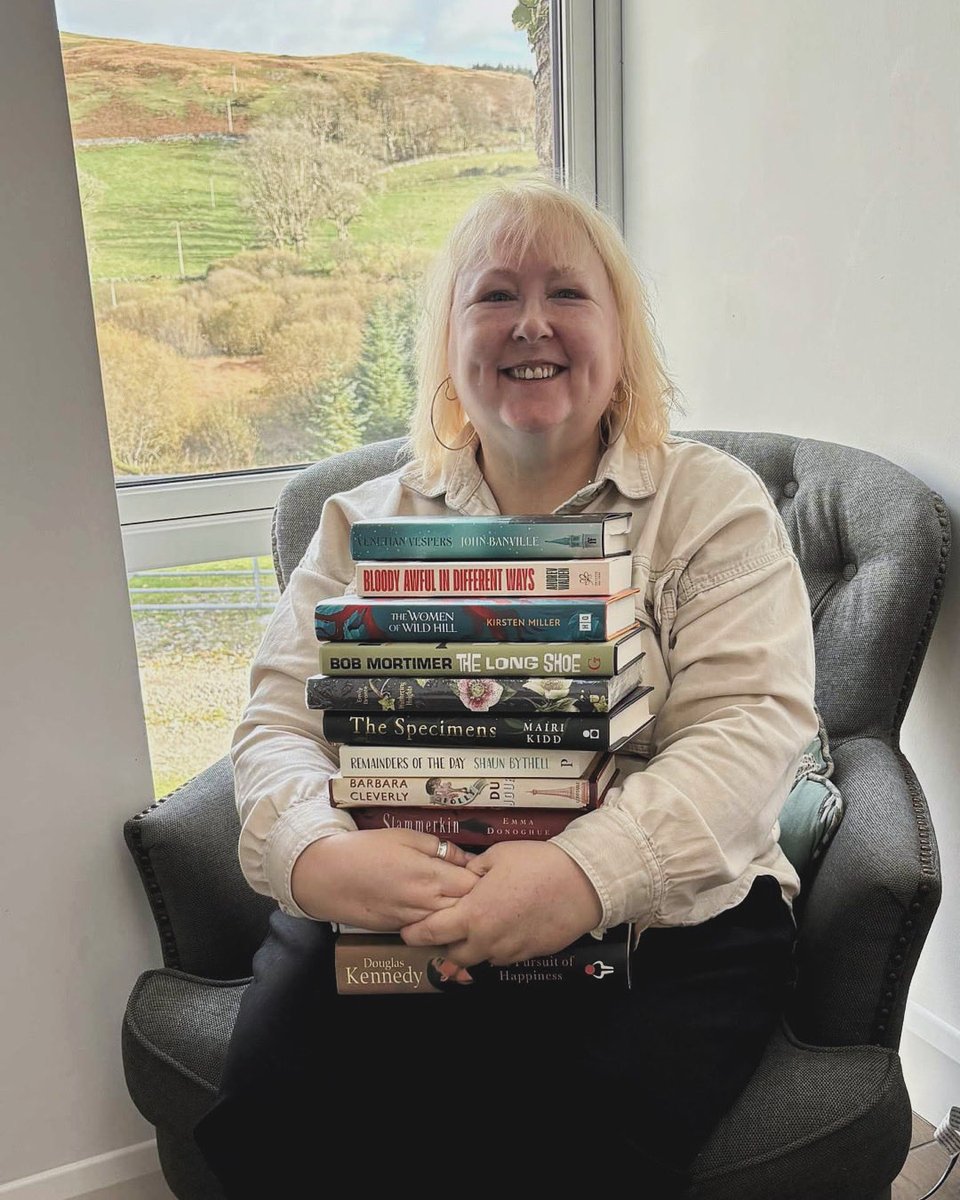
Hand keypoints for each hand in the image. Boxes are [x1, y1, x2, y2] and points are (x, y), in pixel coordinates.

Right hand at [290, 829, 476, 928]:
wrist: (326, 876)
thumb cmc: (365, 850)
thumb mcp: (404, 836)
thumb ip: (439, 847)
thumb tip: (465, 857)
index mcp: (430, 876)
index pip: (474, 885)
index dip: (483, 878)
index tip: (485, 870)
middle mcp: (425, 904)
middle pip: (467, 909)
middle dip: (477, 899)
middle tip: (481, 886)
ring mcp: (413, 921)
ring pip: (450, 924)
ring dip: (459, 913)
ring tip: (463, 899)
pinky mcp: (399, 930)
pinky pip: (428, 929)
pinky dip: (438, 922)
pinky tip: (436, 909)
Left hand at [399, 841, 602, 965]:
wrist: (582, 883)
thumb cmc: (537, 864)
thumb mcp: (496, 856)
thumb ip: (472, 871)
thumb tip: (463, 878)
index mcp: (473, 914)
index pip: (432, 933)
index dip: (416, 934)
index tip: (408, 932)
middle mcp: (487, 939)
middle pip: (453, 955)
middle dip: (445, 944)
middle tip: (446, 928)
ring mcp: (509, 950)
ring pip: (479, 959)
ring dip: (472, 947)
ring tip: (478, 926)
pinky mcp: (528, 954)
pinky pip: (503, 956)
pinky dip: (497, 946)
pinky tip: (506, 926)